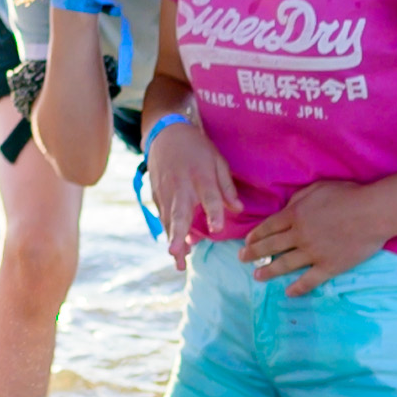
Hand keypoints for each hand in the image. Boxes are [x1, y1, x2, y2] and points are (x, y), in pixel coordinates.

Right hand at [146, 112, 237, 266]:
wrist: (165, 135)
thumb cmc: (197, 149)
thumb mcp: (217, 161)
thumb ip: (227, 186)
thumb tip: (238, 210)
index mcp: (201, 176)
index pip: (209, 197)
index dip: (213, 213)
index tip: (217, 229)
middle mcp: (181, 187)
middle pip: (179, 214)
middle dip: (177, 235)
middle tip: (177, 254)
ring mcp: (166, 192)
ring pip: (168, 221)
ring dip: (173, 241)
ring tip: (179, 262)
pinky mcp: (157, 196)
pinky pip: (163, 217)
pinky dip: (169, 233)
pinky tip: (177, 248)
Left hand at [243, 178, 395, 296]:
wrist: (373, 212)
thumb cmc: (347, 195)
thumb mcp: (317, 188)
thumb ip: (298, 199)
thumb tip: (286, 209)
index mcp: (295, 214)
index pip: (269, 227)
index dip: (256, 235)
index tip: (247, 242)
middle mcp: (299, 235)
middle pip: (271, 246)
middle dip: (254, 253)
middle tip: (242, 259)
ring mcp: (313, 253)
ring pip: (285, 264)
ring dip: (269, 271)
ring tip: (257, 276)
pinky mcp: (328, 267)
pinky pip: (309, 280)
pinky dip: (298, 288)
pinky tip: (288, 293)